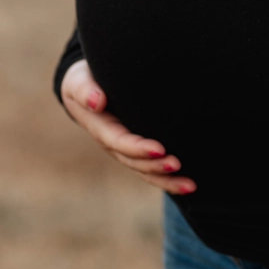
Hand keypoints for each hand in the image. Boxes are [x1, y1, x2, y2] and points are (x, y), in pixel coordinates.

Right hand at [60, 59, 195, 194]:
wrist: (87, 89)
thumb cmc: (85, 81)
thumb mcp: (78, 82)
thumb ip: (85, 90)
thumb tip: (97, 101)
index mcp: (100, 129)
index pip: (119, 142)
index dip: (138, 148)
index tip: (159, 148)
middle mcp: (114, 145)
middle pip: (135, 162)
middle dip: (155, 166)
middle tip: (177, 164)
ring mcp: (126, 151)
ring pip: (146, 171)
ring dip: (167, 180)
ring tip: (190, 185)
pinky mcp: (139, 151)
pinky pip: (153, 170)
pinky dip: (170, 180)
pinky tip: (190, 186)